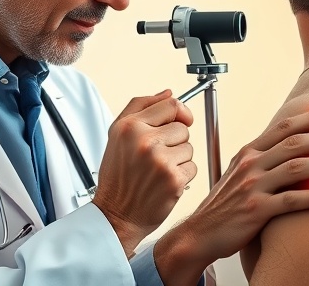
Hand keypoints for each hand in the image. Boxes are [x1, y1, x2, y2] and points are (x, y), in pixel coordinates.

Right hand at [92, 90, 196, 255]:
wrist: (116, 215)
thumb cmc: (118, 177)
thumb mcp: (117, 135)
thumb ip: (141, 107)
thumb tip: (168, 92)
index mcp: (130, 127)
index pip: (171, 105)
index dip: (180, 112)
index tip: (181, 120)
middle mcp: (145, 141)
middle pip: (183, 128)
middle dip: (175, 141)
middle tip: (157, 156)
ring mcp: (161, 160)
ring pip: (189, 147)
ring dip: (179, 159)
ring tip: (158, 170)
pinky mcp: (175, 179)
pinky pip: (192, 167)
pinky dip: (183, 175)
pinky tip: (164, 182)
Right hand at [155, 106, 308, 284]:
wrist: (201, 232)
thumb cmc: (226, 204)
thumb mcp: (241, 173)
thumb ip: (264, 159)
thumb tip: (293, 147)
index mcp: (250, 152)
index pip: (284, 127)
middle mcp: (251, 164)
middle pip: (295, 144)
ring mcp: (253, 187)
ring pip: (296, 168)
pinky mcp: (257, 211)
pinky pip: (290, 201)